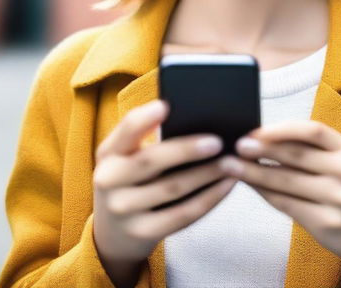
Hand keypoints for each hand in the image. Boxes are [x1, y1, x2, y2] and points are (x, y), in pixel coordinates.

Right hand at [93, 100, 236, 267]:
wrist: (111, 234)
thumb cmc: (127, 180)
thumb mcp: (123, 157)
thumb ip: (143, 136)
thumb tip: (181, 113)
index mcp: (108, 153)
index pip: (126, 130)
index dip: (144, 118)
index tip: (166, 106)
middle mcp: (110, 180)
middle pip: (152, 160)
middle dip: (187, 150)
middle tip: (217, 142)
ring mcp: (124, 210)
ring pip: (173, 188)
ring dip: (207, 174)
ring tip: (232, 162)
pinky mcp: (143, 232)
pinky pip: (183, 214)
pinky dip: (209, 199)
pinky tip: (226, 185)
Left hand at [219, 121, 340, 275]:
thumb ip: (314, 151)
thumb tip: (265, 138)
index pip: (312, 131)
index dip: (282, 129)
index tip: (256, 129)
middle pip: (295, 155)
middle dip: (261, 149)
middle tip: (236, 145)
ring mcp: (338, 200)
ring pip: (286, 182)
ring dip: (254, 173)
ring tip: (232, 166)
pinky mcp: (327, 225)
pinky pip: (288, 205)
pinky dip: (266, 194)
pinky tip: (252, 186)